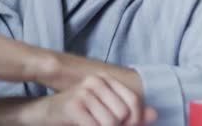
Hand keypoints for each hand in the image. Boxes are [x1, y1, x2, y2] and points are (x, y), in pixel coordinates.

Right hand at [25, 74, 156, 125]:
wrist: (47, 113)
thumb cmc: (80, 113)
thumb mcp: (107, 110)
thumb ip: (131, 113)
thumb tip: (154, 114)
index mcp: (106, 79)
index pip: (134, 102)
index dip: (134, 120)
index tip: (122, 125)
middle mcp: (95, 81)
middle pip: (124, 114)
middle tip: (100, 124)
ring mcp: (84, 92)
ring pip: (111, 123)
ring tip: (91, 124)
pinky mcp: (74, 106)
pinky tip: (83, 125)